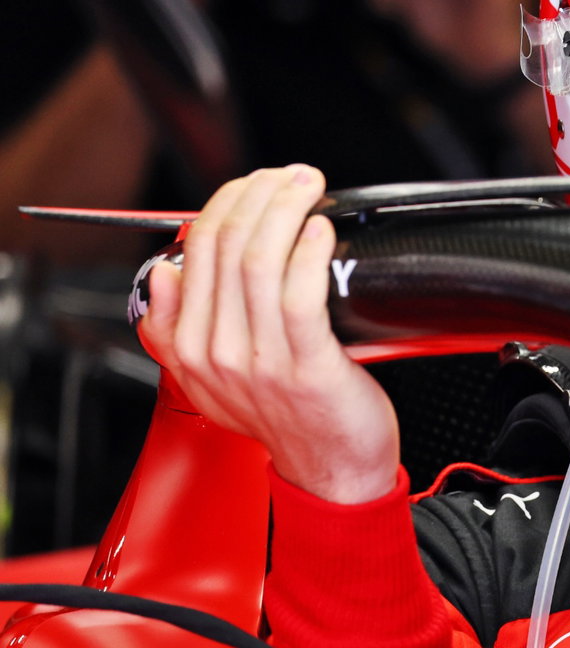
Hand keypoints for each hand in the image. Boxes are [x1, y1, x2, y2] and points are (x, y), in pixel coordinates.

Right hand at [140, 165, 400, 503]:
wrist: (330, 471)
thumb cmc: (289, 418)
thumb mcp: (213, 378)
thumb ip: (178, 329)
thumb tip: (161, 272)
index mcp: (192, 348)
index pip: (193, 252)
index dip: (226, 203)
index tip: (256, 183)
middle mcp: (219, 354)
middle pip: (226, 248)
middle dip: (258, 195)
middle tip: (290, 175)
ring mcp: (262, 363)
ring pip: (261, 262)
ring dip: (286, 210)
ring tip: (307, 187)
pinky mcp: (308, 369)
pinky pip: (300, 295)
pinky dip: (310, 252)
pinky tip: (320, 230)